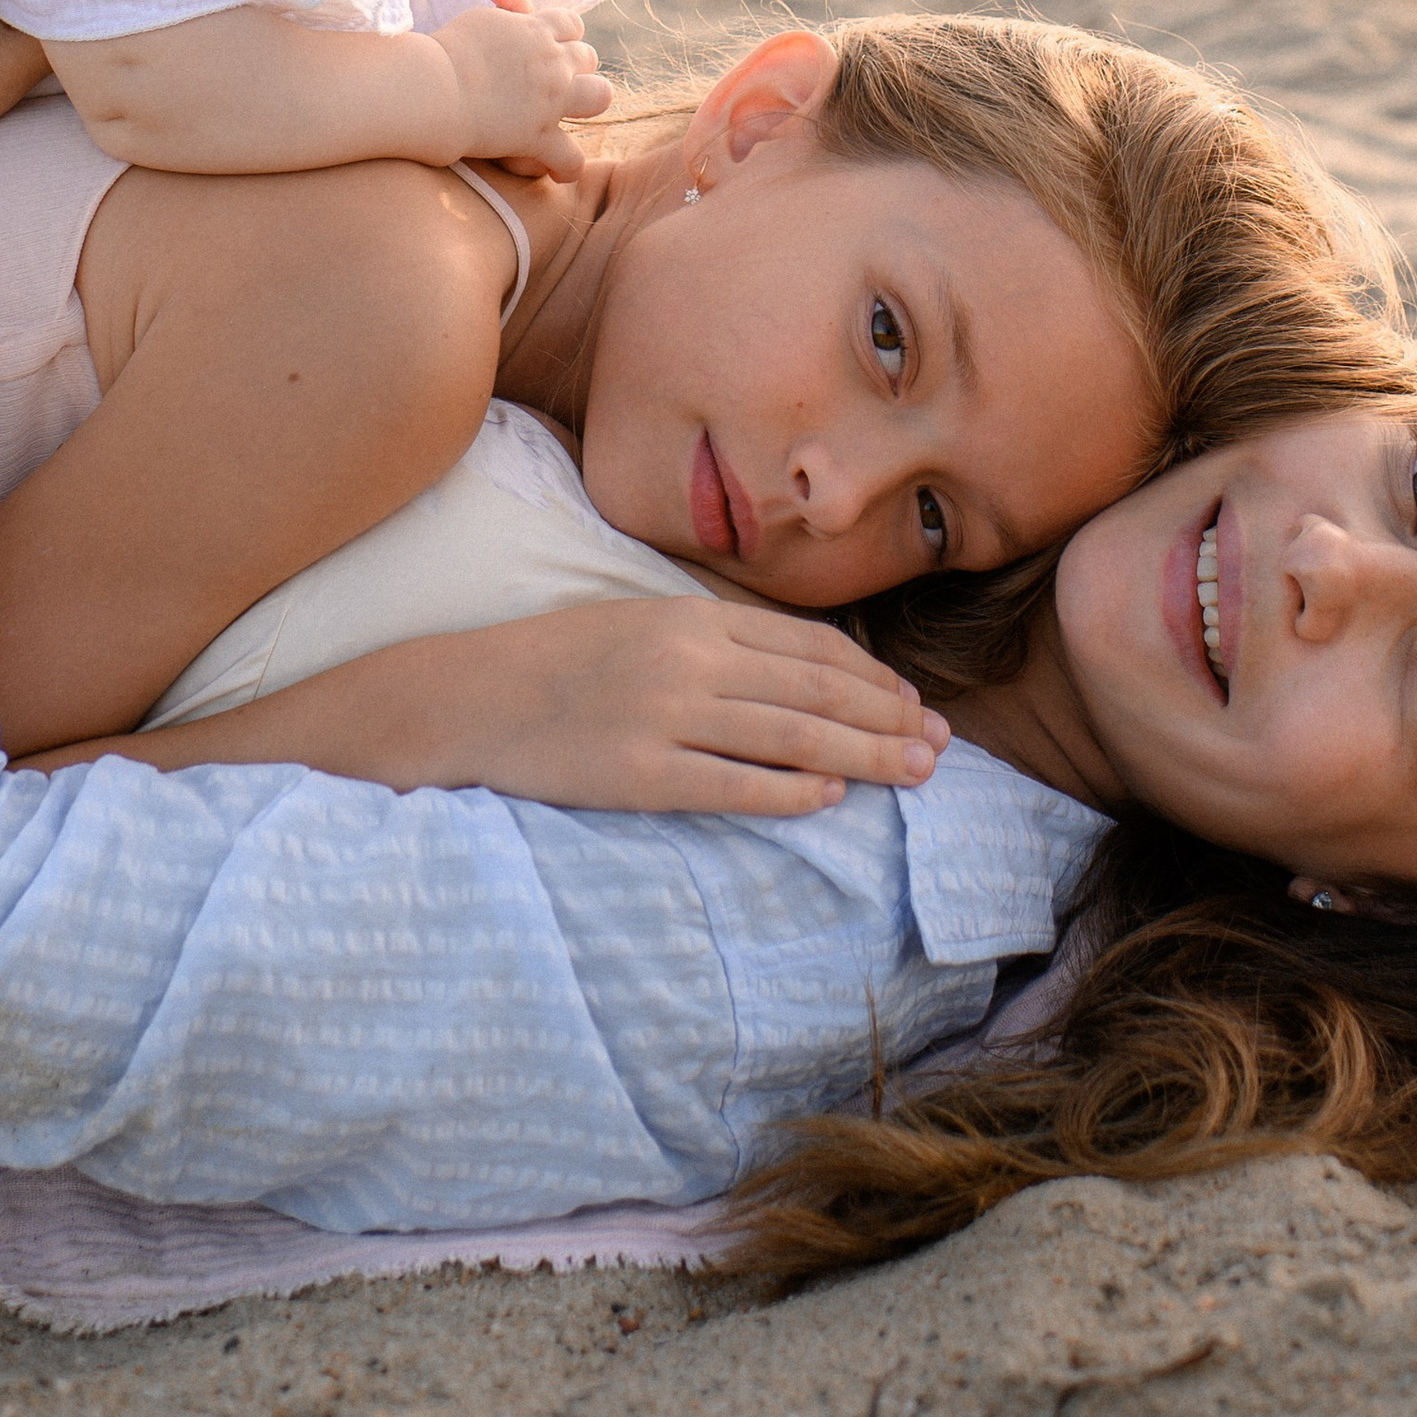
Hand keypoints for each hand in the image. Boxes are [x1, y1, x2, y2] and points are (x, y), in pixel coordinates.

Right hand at [399, 597, 952, 816]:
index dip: (874, 678)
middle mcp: (690, 661)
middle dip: (889, 719)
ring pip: (791, 736)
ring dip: (864, 755)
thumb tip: (800, 675)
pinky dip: (789, 790)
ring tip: (916, 773)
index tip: (915, 704)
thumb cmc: (562, 661)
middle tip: (943, 747)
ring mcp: (666, 718)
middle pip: (816, 691)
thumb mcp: (645, 625)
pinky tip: (831, 798)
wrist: (472, 697)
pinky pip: (732, 784)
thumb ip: (717, 643)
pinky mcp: (640, 775)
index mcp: (694, 619)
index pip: (810, 648)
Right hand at [435, 0, 611, 181]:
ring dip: (586, 105)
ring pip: (600, 96)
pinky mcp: (538, 136)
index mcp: (536, 30)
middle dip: (575, 68)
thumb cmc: (443, 52)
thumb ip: (503, 11)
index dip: (562, 36)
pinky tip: (554, 168)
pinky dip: (565, 165)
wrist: (432, 86)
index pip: (571, 24)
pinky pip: (572, 157)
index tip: (545, 47)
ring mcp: (551, 100)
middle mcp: (553, 62)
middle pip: (589, 58)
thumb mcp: (479, 18)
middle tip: (552, 83)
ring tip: (566, 117)